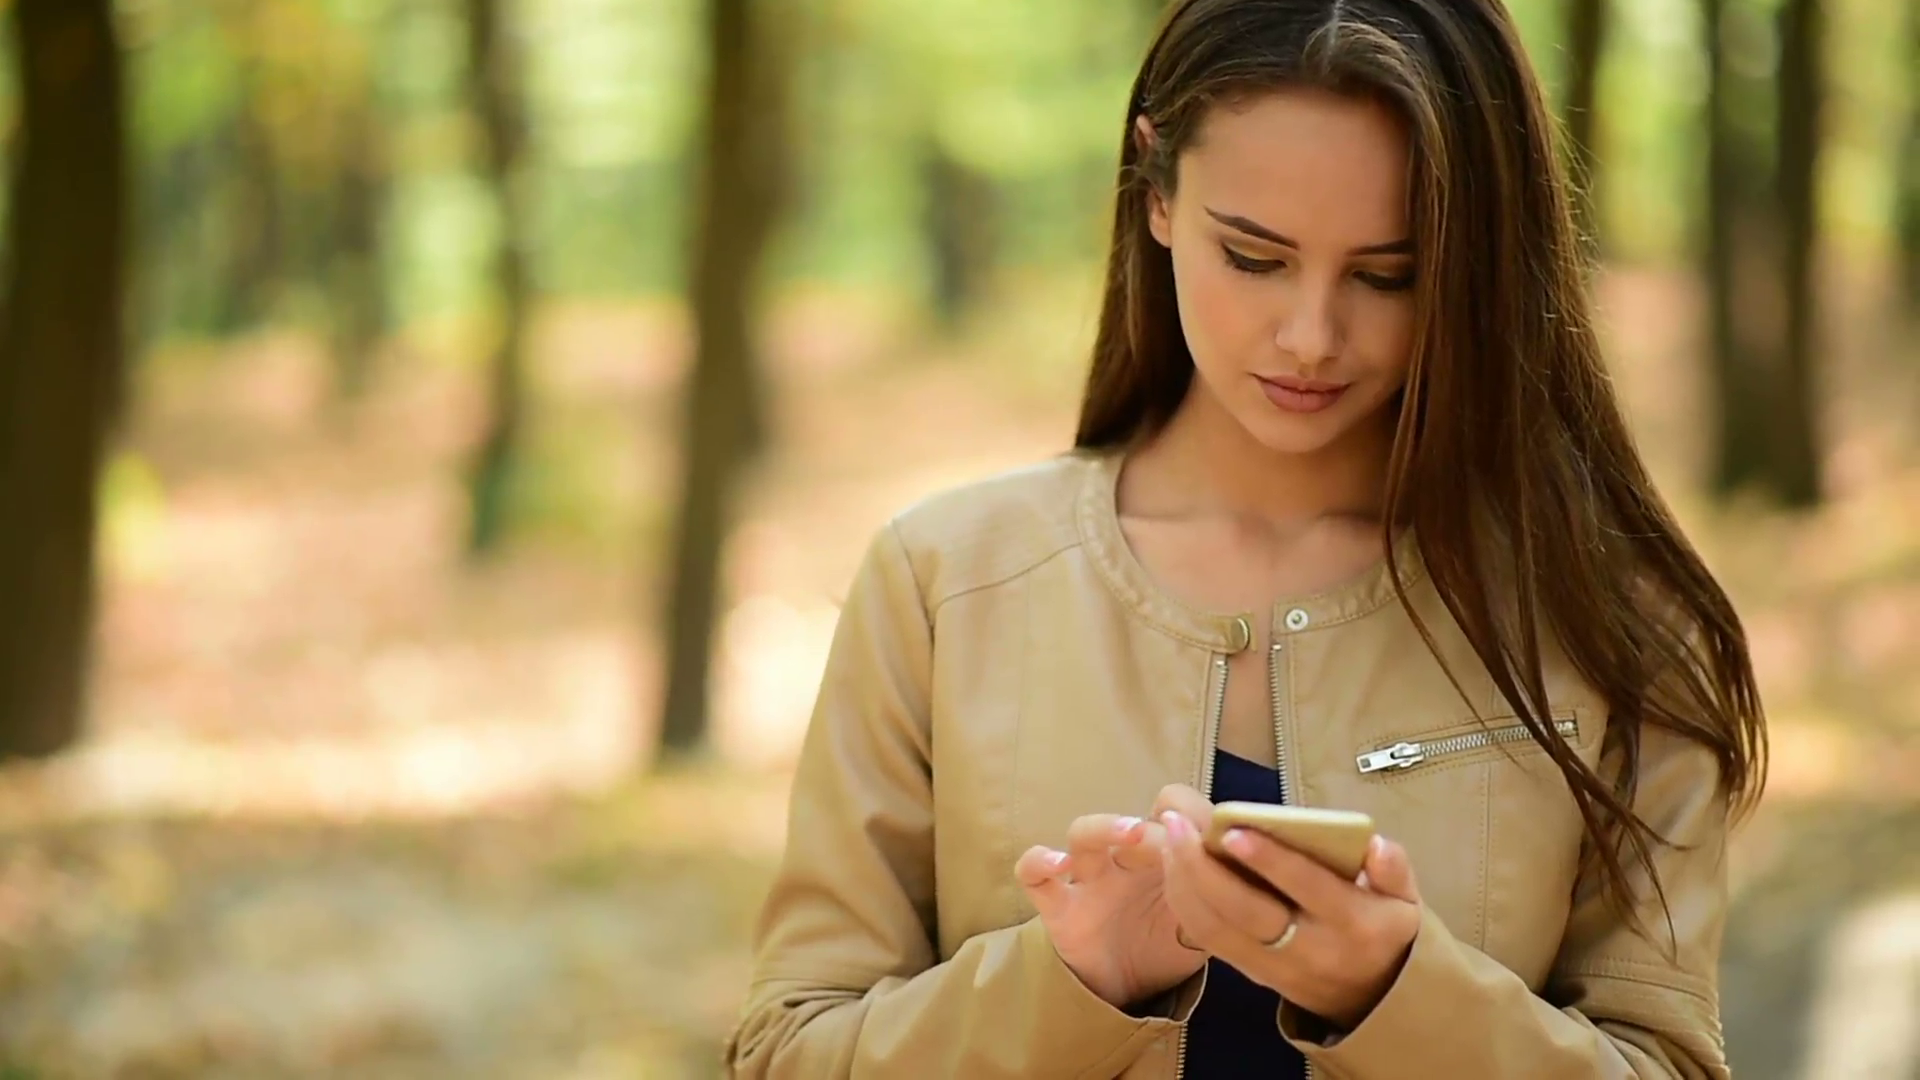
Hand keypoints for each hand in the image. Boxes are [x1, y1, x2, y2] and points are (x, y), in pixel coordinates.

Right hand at [1014, 785, 1212, 1008]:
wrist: (1126, 990)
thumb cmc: (1168, 942)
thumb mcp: (1207, 921)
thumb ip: (1224, 894)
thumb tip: (1266, 868)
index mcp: (1164, 855)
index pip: (1174, 811)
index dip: (1192, 813)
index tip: (1215, 829)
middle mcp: (1124, 859)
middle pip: (1133, 822)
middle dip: (1157, 827)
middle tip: (1176, 838)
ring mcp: (1089, 879)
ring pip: (1084, 833)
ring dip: (1107, 827)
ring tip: (1132, 833)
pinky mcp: (1058, 906)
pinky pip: (1033, 874)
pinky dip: (1039, 861)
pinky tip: (1057, 864)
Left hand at [1158, 810, 1421, 1029]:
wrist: (1373, 998)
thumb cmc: (1384, 929)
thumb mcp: (1405, 900)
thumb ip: (1394, 870)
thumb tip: (1375, 846)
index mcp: (1353, 924)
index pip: (1307, 889)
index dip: (1270, 860)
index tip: (1234, 830)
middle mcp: (1310, 950)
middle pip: (1247, 912)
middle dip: (1204, 867)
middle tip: (1176, 824)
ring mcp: (1275, 968)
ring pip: (1216, 929)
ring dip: (1183, 882)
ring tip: (1167, 835)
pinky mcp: (1250, 974)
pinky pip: (1207, 941)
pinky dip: (1183, 902)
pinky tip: (1172, 865)